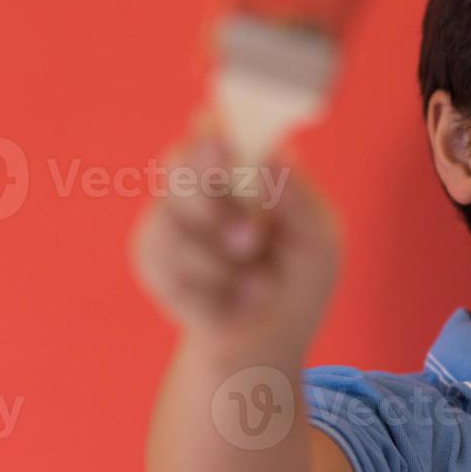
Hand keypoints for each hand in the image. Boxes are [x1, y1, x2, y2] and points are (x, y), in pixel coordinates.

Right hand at [130, 106, 340, 360]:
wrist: (268, 346)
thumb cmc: (297, 281)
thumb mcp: (318, 242)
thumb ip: (300, 199)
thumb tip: (277, 154)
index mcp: (245, 163)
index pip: (216, 125)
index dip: (212, 129)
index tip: (222, 143)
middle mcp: (202, 180)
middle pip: (178, 162)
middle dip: (212, 203)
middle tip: (250, 240)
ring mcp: (170, 216)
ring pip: (168, 224)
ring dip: (218, 265)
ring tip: (257, 286)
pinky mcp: (151, 258)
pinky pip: (163, 269)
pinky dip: (205, 296)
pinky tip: (231, 304)